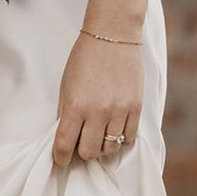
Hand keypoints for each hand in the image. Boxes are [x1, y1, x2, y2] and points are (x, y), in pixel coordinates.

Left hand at [52, 33, 142, 167]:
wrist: (113, 35)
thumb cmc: (85, 58)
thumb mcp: (66, 86)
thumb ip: (65, 113)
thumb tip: (66, 138)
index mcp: (75, 106)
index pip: (64, 146)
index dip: (60, 158)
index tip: (61, 160)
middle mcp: (97, 112)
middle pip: (89, 153)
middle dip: (82, 153)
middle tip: (81, 144)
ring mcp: (119, 111)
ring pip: (110, 149)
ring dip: (102, 147)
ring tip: (99, 136)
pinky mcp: (136, 108)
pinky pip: (129, 138)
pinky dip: (120, 140)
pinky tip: (114, 130)